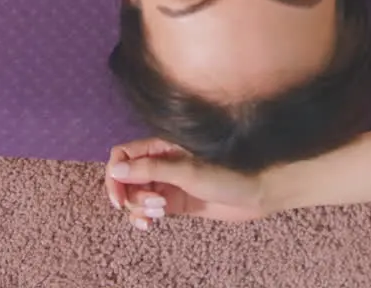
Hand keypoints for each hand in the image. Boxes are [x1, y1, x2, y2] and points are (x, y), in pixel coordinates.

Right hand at [104, 137, 273, 229]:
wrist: (254, 195)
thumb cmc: (226, 175)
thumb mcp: (186, 172)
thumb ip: (151, 169)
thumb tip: (116, 170)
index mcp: (162, 146)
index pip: (123, 154)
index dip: (115, 174)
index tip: (119, 197)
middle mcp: (161, 162)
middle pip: (126, 178)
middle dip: (132, 195)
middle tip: (154, 206)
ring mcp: (167, 183)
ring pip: (136, 195)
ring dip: (139, 207)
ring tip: (160, 213)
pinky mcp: (173, 202)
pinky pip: (147, 208)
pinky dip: (142, 216)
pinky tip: (149, 224)